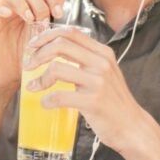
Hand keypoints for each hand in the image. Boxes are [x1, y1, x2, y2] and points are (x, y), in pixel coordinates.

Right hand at [0, 0, 67, 92]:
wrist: (10, 77)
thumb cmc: (28, 56)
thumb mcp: (44, 34)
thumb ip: (52, 13)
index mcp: (27, 2)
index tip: (59, 13)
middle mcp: (10, 2)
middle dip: (38, 1)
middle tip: (44, 20)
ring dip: (19, 1)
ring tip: (29, 18)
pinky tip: (7, 14)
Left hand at [23, 25, 145, 151]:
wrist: (131, 126)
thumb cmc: (112, 100)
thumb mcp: (104, 72)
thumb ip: (86, 59)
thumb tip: (54, 49)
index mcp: (103, 53)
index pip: (70, 33)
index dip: (47, 36)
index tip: (32, 46)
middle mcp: (102, 63)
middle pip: (60, 45)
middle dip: (38, 54)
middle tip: (28, 66)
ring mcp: (99, 82)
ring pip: (57, 69)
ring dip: (39, 79)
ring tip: (33, 87)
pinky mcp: (94, 102)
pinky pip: (60, 96)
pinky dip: (47, 100)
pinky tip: (45, 104)